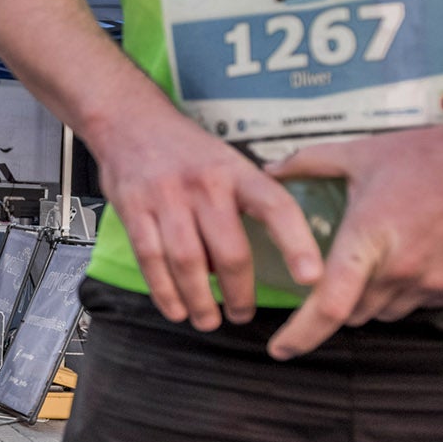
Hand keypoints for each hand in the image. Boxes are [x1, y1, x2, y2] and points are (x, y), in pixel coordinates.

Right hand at [96, 94, 322, 331]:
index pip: (276, 208)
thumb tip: (257, 258)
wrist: (131, 122)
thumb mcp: (228, 161)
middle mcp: (205, 184)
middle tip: (242, 314)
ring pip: (189, 262)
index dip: (297, 244)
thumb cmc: (186, 151)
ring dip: (200, 299)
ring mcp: (167, 197)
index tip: (312, 278)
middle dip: (238, 293)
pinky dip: (164, 291)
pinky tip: (175, 307)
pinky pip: (151, 259)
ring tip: (208, 320)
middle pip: (230, 250)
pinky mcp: (134, 209)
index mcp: (237, 172)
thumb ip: (244, 204)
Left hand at [262, 86, 442, 360]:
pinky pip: (426, 303)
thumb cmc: (431, 152)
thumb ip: (309, 163)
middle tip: (346, 268)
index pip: (328, 304)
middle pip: (354, 312)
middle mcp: (401, 269)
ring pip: (390, 311)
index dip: (300, 335)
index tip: (279, 350)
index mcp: (369, 238)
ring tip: (392, 252)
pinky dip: (415, 289)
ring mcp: (436, 283)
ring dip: (379, 296)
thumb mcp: (363, 153)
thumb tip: (268, 170)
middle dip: (342, 300)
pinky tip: (425, 253)